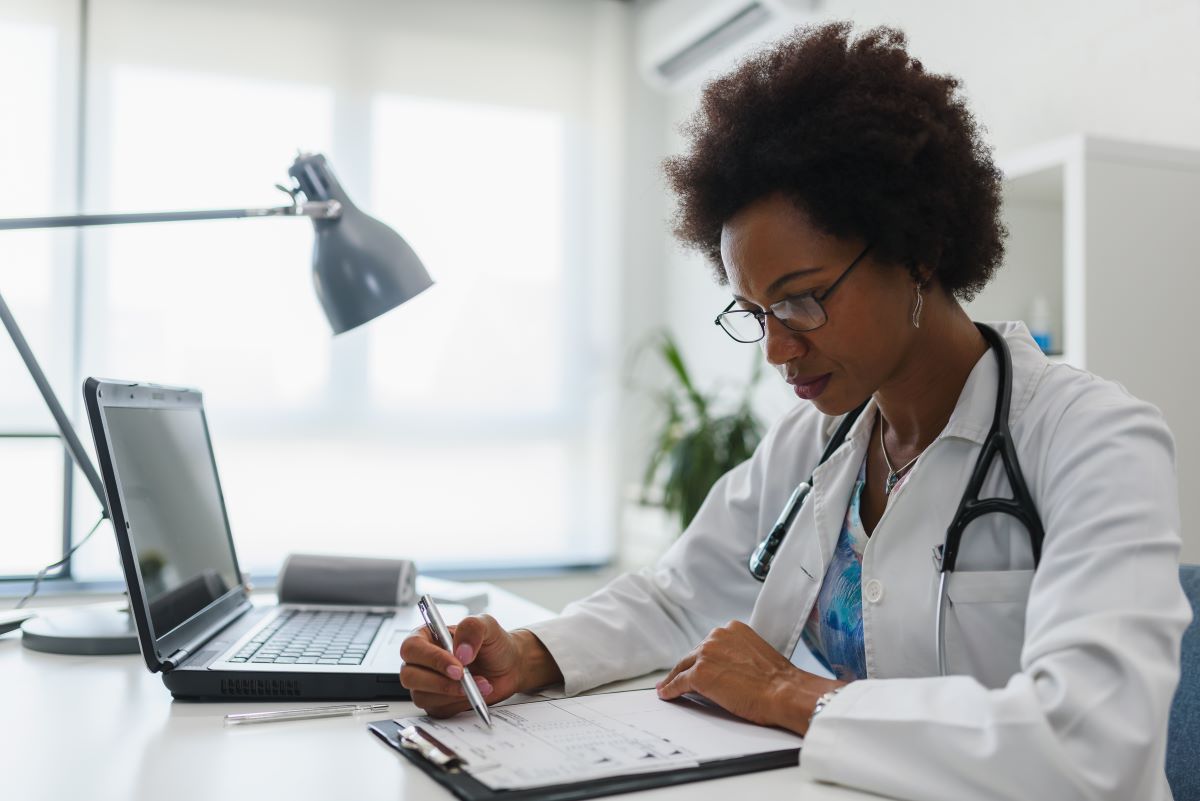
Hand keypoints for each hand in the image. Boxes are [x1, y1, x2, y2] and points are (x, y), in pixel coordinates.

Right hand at [399, 615, 560, 716]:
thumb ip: (472, 629)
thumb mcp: (487, 626)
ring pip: (422, 696)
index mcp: (426, 637)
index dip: (431, 659)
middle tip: (465, 678)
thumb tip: (460, 652)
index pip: (412, 648)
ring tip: (481, 684)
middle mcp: (421, 662)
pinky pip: (437, 710)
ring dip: (453, 693)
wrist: (508, 666)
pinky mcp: (436, 703)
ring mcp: (426, 684)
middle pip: (409, 676)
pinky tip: (475, 694)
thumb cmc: (493, 644)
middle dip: (439, 681)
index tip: (457, 667)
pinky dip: (458, 704)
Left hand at [655, 620, 846, 735]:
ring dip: (676, 678)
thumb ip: (738, 653)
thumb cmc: (778, 680)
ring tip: (667, 687)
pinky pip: (678, 682)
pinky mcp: (699, 674)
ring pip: (683, 667)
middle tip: (677, 678)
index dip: (702, 657)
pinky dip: (670, 689)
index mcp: (732, 629)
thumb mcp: (756, 654)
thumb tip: (728, 668)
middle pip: (693, 654)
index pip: (709, 644)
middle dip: (688, 667)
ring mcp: (706, 654)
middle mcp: (716, 636)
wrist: (784, 691)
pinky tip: (666, 694)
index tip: (697, 664)